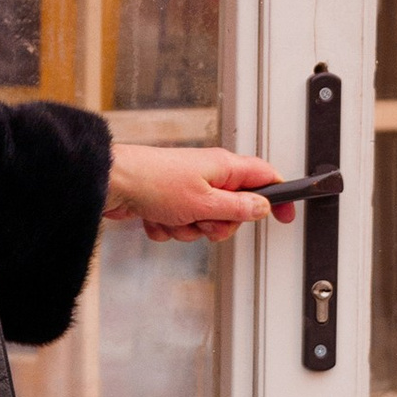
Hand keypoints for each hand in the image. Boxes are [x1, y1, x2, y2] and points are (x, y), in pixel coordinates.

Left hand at [104, 143, 289, 243]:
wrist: (111, 183)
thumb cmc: (153, 181)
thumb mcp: (205, 202)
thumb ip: (238, 208)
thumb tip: (263, 208)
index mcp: (224, 167)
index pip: (265, 177)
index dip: (279, 197)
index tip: (285, 216)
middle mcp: (208, 175)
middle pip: (234, 209)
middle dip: (219, 224)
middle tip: (204, 221)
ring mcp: (187, 189)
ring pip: (205, 222)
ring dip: (189, 229)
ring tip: (174, 218)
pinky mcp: (167, 203)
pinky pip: (180, 226)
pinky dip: (169, 228)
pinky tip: (156, 218)